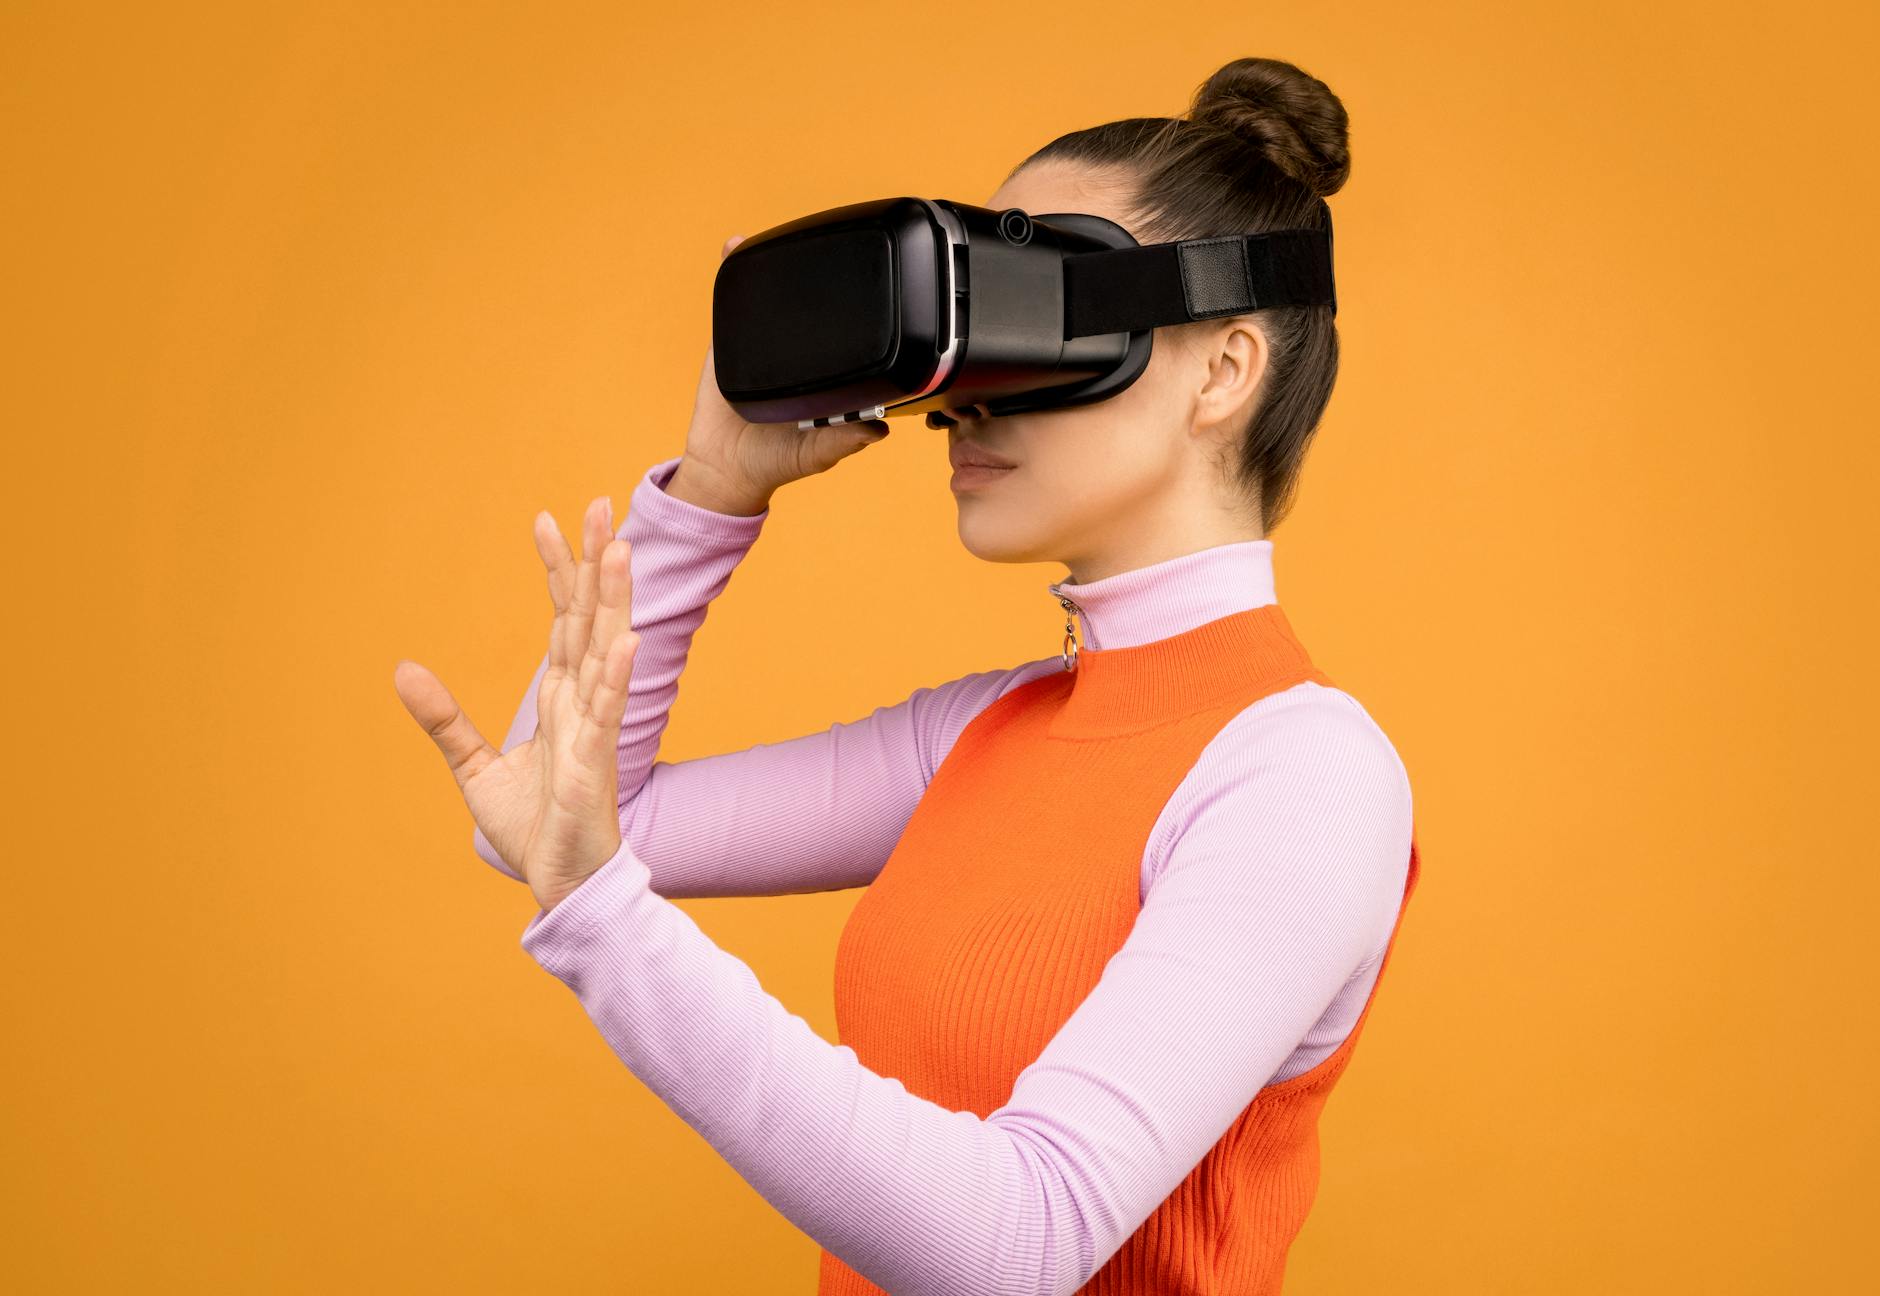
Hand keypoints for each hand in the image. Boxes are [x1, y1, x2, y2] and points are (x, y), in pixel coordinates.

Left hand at [395, 496, 640, 912]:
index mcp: (561, 700)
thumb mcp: (474, 767)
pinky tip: (625, 641)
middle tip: (603, 505)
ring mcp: (594, 730)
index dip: (558, 571)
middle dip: (597, 563)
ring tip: (622, 551)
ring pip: (608, 651)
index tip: (546, 519)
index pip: (562, 621)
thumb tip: (403, 669)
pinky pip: (607, 714)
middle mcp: (583, 703)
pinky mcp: (595, 764)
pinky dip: (615, 677)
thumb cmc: (533, 829)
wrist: (561, 884)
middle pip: (591, 618)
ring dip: (615, 601)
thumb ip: (444, 718)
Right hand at [673, 233, 891, 512]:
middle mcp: (796, 358)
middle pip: (809, 313)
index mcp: (824, 378)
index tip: (871, 289)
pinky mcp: (728, 345)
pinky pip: (729, 306)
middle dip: (817, 283)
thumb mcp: (816, 454)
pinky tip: (736, 247)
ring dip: (777, 269)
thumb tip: (879, 428)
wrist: (724, 469)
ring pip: (772, 301)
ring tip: (784, 237)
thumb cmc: (775, 463)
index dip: (857, 317)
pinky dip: (732, 273)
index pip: (844, 339)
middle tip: (827, 251)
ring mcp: (761, 347)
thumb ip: (844, 441)